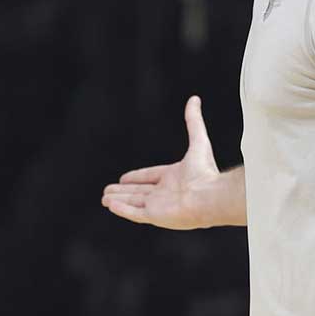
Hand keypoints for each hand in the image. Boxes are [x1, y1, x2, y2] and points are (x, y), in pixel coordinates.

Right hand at [102, 96, 224, 229]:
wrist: (209, 196)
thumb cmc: (206, 172)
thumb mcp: (198, 141)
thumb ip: (193, 121)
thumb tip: (194, 99)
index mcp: (174, 178)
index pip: (150, 177)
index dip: (137, 177)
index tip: (123, 178)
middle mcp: (166, 193)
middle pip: (139, 192)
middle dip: (123, 191)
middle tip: (108, 190)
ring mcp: (160, 206)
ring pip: (134, 202)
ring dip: (119, 200)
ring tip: (104, 198)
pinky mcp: (155, 216)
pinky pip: (134, 213)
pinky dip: (122, 209)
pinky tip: (111, 205)